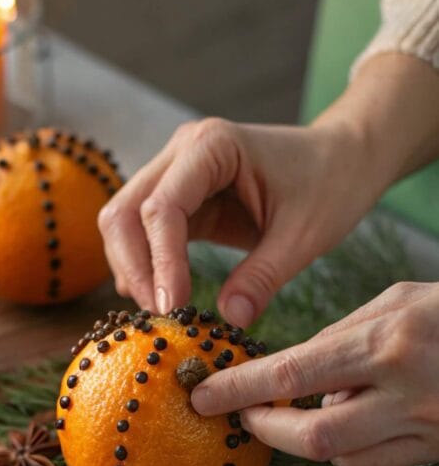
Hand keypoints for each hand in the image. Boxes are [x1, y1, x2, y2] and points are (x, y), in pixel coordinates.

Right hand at [98, 54, 438, 327]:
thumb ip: (264, 277)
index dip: (161, 261)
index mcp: (212, 146)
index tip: (172, 308)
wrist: (342, 159)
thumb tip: (230, 318)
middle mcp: (182, 152)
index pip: (162, 207)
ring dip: (134, 269)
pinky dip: (146, 266)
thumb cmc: (329, 184)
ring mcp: (174, 172)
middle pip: (123, 212)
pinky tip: (164, 298)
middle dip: (134, 267)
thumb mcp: (304, 236)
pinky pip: (144, 233)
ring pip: (123, 223)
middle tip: (158, 316)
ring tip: (161, 312)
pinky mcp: (178, 197)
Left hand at [190, 282, 438, 465]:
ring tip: (303, 410)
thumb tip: (291, 373)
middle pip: (313, 436)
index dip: (241, 390)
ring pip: (340, 458)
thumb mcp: (398, 300)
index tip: (203, 396)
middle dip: (266, 430)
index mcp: (390, 340)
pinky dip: (345, 451)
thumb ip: (341, 336)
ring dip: (308, 439)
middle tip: (245, 416)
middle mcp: (407, 390)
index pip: (295, 374)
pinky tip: (350, 423)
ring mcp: (427, 427)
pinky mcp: (437, 452)